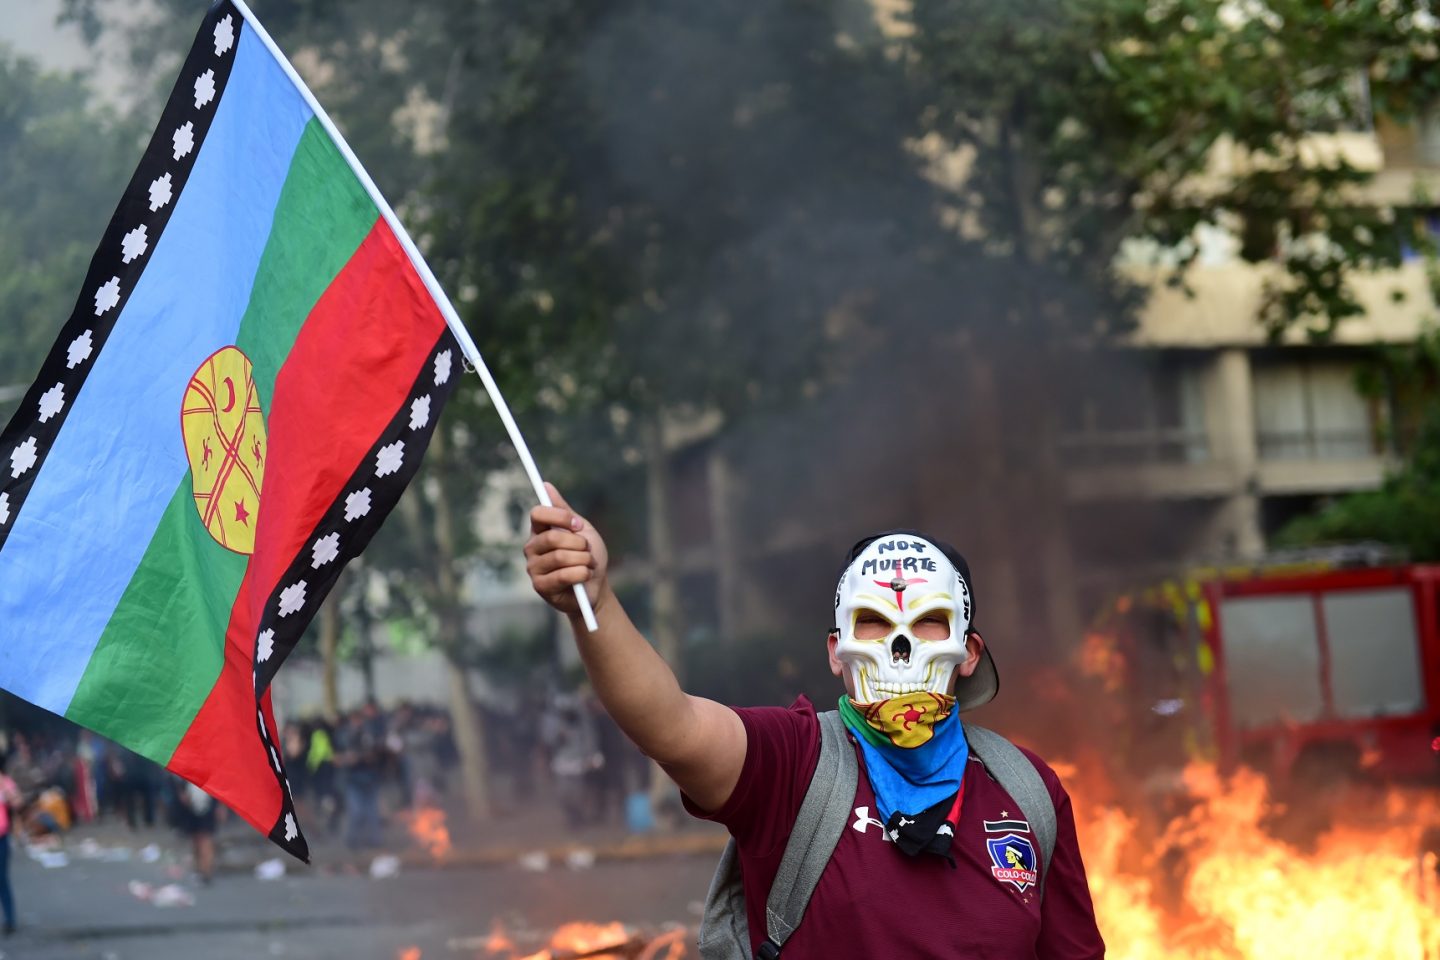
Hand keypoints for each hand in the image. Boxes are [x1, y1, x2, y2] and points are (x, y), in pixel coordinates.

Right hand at [525, 483, 608, 616]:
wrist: (596, 587)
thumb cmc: (587, 556)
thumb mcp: (581, 530)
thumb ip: (563, 510)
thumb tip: (546, 485)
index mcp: (539, 531)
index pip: (538, 513)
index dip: (561, 517)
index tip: (578, 525)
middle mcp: (531, 548)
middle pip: (552, 536)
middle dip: (578, 544)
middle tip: (587, 550)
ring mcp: (533, 568)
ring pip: (560, 556)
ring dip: (583, 560)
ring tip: (588, 565)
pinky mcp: (540, 586)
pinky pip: (563, 575)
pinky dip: (582, 574)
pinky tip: (584, 576)